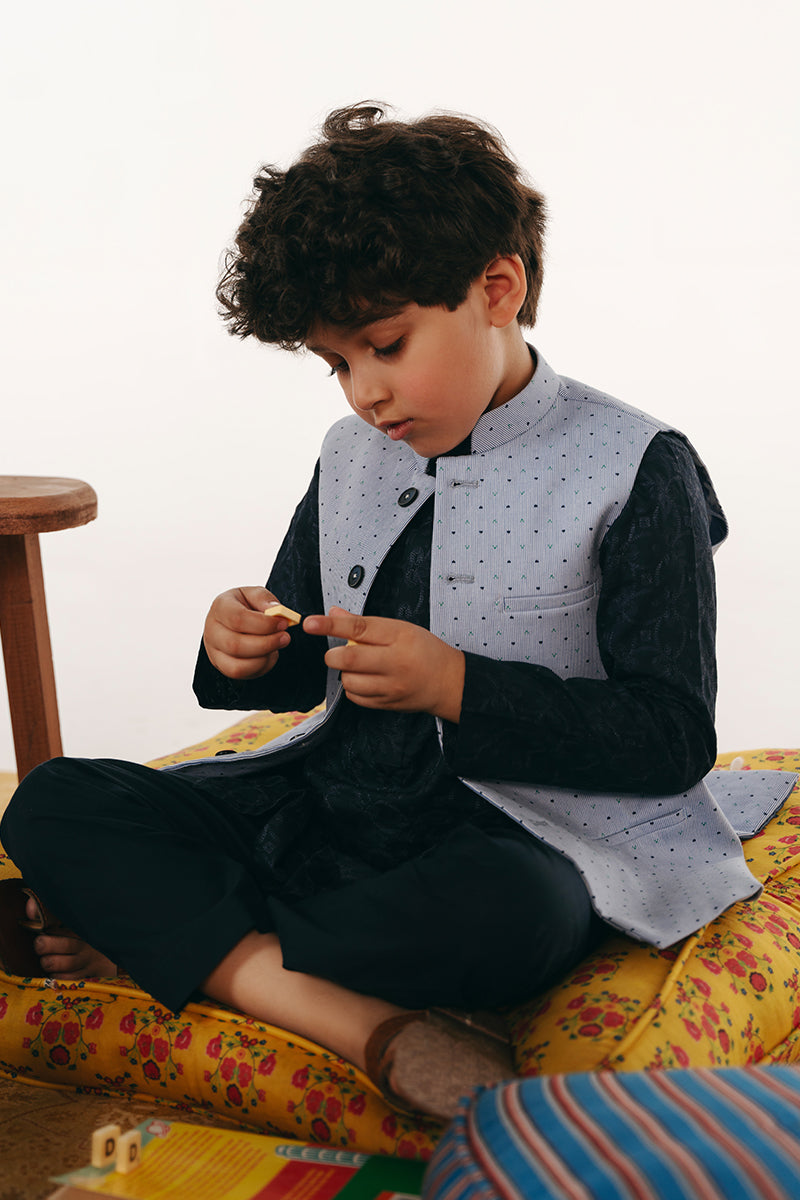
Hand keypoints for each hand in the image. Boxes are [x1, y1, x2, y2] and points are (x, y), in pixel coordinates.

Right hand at [203, 587, 291, 679]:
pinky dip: (259, 667)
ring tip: (277, 646)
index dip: (264, 624)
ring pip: (237, 665)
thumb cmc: (246, 606)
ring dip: (263, 658)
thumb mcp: (255, 594)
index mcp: (219, 607)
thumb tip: (275, 610)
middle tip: (285, 638)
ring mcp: (213, 651)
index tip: (283, 623)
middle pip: (235, 645)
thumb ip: (264, 599)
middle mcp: (212, 630)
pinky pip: (240, 674)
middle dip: (266, 644)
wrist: (235, 619)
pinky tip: (268, 655)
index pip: (238, 618)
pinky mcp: (221, 665)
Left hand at [303, 607, 464, 721]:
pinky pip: (356, 698)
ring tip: (357, 667)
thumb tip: (334, 613)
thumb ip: (365, 623)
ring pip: (349, 681)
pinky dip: (353, 688)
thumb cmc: (425, 651)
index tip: (310, 623)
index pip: (359, 628)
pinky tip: (364, 680)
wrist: (449, 682)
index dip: (330, 625)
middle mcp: (395, 662)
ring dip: (345, 673)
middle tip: (337, 652)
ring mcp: (391, 686)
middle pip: (349, 659)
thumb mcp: (400, 628)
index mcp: (399, 636)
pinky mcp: (387, 704)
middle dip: (334, 654)